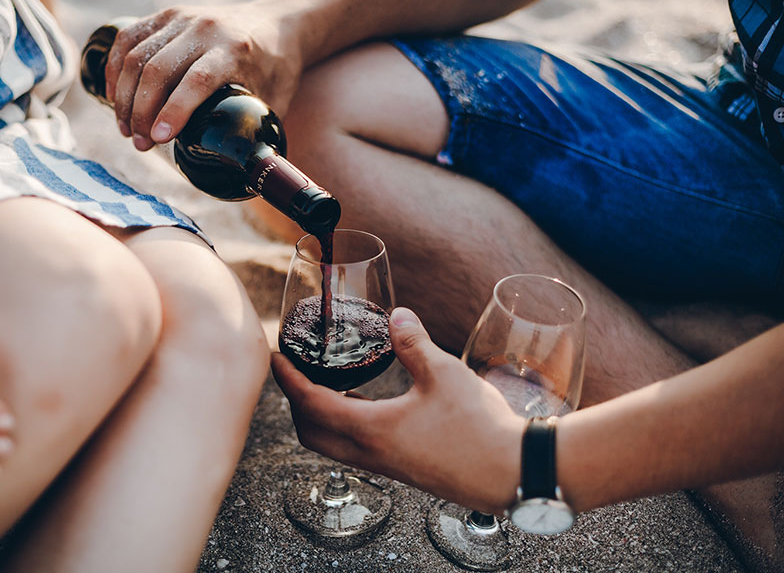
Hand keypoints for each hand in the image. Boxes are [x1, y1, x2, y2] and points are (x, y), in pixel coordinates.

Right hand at [104, 2, 303, 150]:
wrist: (277, 22)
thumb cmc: (276, 68)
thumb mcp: (275, 100)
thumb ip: (257, 132)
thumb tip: (246, 174)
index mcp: (235, 50)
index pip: (197, 81)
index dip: (175, 111)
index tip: (159, 139)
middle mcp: (205, 30)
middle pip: (159, 70)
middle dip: (142, 113)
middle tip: (140, 145)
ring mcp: (183, 18)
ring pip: (137, 55)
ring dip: (125, 97)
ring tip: (128, 130)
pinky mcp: (167, 15)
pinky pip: (128, 38)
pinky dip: (115, 69)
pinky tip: (115, 98)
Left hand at [272, 307, 523, 513]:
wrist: (510, 471)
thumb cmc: (477, 426)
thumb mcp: (444, 373)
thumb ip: (414, 343)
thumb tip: (396, 315)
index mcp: (370, 430)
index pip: (311, 403)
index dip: (289, 380)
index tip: (277, 359)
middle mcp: (370, 453)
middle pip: (311, 431)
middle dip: (295, 401)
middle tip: (298, 372)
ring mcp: (386, 465)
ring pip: (332, 444)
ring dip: (319, 415)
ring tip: (327, 383)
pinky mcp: (402, 470)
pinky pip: (356, 448)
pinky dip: (344, 425)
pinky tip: (366, 404)